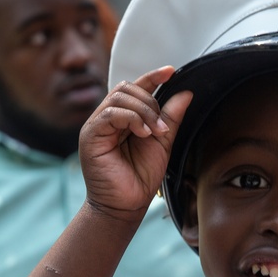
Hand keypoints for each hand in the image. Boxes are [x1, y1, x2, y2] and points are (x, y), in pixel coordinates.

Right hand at [79, 66, 191, 219]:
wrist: (126, 205)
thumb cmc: (140, 178)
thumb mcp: (162, 143)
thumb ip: (170, 118)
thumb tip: (186, 93)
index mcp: (123, 118)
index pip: (136, 88)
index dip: (153, 77)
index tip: (171, 71)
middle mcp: (108, 118)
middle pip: (127, 88)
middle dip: (150, 101)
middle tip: (162, 127)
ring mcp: (97, 125)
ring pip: (119, 97)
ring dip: (143, 111)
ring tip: (154, 132)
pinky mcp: (91, 135)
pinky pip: (110, 113)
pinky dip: (131, 119)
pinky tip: (142, 133)